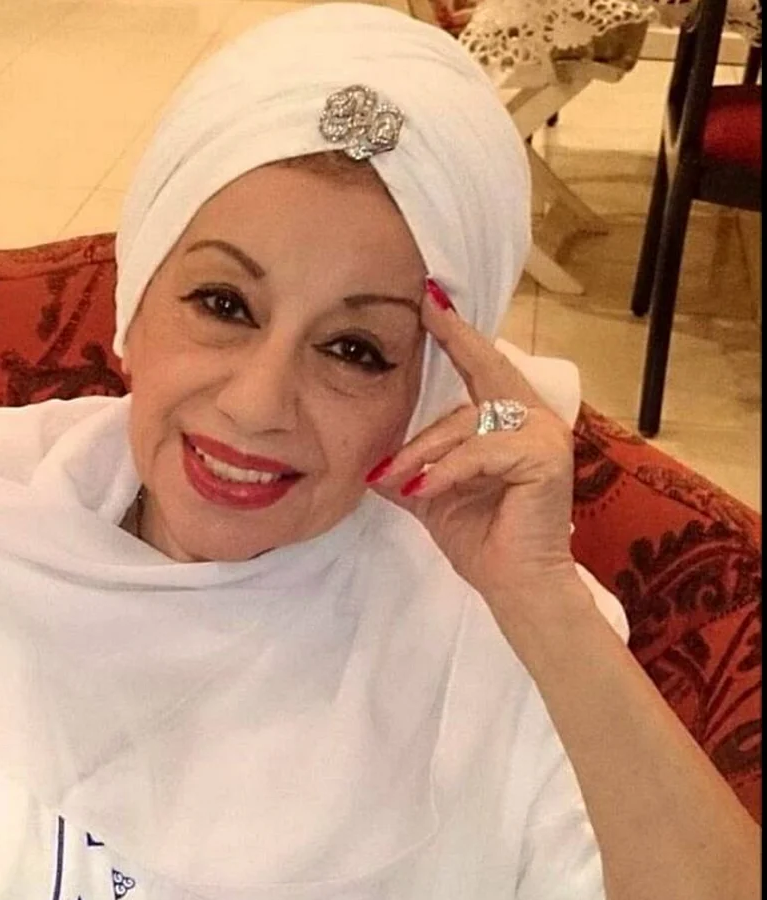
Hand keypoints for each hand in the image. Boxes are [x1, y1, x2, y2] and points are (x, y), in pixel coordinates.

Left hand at [367, 281, 580, 622]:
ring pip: (466, 423)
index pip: (482, 368)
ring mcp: (545, 435)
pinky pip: (480, 452)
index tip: (430, 300)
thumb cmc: (478, 536)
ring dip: (423, 450)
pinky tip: (424, 490)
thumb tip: (368, 454)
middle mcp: (534, 418)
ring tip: (397, 477)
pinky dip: (446, 471)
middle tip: (425, 309)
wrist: (512, 584)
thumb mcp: (430, 491)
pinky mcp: (546, 458)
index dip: (457, 334)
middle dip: (454, 339)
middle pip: (481, 375)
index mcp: (510, 420)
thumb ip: (409, 463)